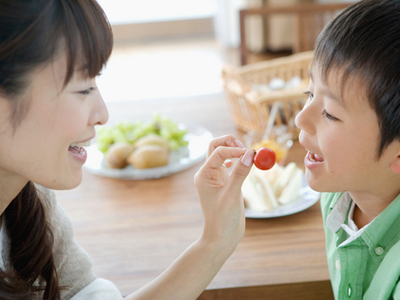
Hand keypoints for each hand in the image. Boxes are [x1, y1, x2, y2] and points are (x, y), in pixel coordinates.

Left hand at [194, 135, 253, 255]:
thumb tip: (249, 153)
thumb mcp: (232, 195)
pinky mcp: (224, 183)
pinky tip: (247, 165)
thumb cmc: (223, 219)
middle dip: (230, 143)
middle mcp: (208, 173)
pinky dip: (238, 161)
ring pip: (222, 154)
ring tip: (250, 156)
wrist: (221, 237)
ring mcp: (216, 178)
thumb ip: (240, 173)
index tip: (251, 154)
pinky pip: (230, 165)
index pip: (218, 152)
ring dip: (235, 150)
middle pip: (215, 147)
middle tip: (247, 148)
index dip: (235, 150)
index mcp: (204, 175)